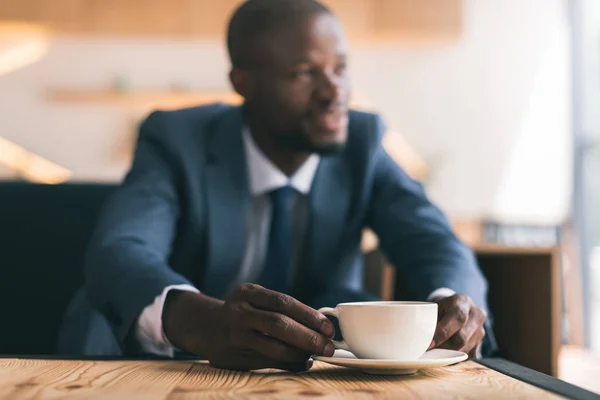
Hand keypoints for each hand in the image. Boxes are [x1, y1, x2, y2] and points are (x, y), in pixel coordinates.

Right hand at [163, 283, 334, 371]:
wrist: (206, 327)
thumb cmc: (243, 312)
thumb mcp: (255, 300)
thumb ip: (281, 309)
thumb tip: (320, 326)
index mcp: (246, 292)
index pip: (283, 302)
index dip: (308, 315)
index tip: (328, 327)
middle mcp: (237, 312)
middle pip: (279, 324)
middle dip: (308, 337)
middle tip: (328, 346)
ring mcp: (233, 336)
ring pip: (273, 347)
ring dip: (300, 353)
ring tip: (317, 354)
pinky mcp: (232, 358)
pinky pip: (267, 363)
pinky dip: (290, 364)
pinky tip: (303, 362)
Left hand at [428, 294, 486, 357]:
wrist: (457, 308)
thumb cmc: (441, 308)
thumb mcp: (434, 307)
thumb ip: (429, 319)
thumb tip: (418, 337)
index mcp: (463, 301)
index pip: (457, 318)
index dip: (442, 333)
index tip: (428, 344)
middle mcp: (476, 315)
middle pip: (462, 338)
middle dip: (443, 347)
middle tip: (429, 350)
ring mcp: (481, 330)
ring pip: (464, 349)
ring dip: (448, 354)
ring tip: (435, 351)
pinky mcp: (480, 344)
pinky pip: (466, 355)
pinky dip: (454, 357)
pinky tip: (445, 353)